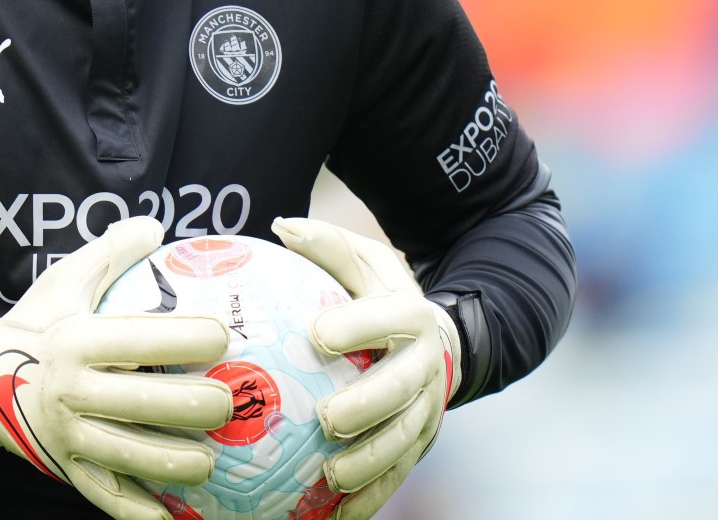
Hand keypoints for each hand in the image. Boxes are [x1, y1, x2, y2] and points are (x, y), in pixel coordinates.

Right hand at [0, 216, 231, 519]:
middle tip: (230, 401)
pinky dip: (139, 511)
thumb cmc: (35, 323)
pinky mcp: (66, 468)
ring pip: (134, 456)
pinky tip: (172, 517)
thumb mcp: (65, 280)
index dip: (191, 337)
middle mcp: (73, 390)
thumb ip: (112, 252)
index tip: (225, 335)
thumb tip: (157, 225)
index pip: (143, 339)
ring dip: (179, 462)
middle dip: (198, 405)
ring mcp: (69, 435)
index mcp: (77, 341)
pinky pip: (107, 495)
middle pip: (147, 404)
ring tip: (211, 459)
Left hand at [271, 217, 459, 519]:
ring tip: (331, 474)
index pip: (390, 320)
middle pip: (402, 390)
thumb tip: (280, 226)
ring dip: (371, 461)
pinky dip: (372, 497)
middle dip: (369, 407)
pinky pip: (398, 475)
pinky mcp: (420, 443)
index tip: (320, 335)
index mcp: (411, 317)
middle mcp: (425, 366)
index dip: (360, 327)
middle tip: (327, 419)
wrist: (436, 338)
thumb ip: (327, 246)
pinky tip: (337, 515)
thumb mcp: (363, 262)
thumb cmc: (379, 296)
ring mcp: (427, 410)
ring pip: (404, 441)